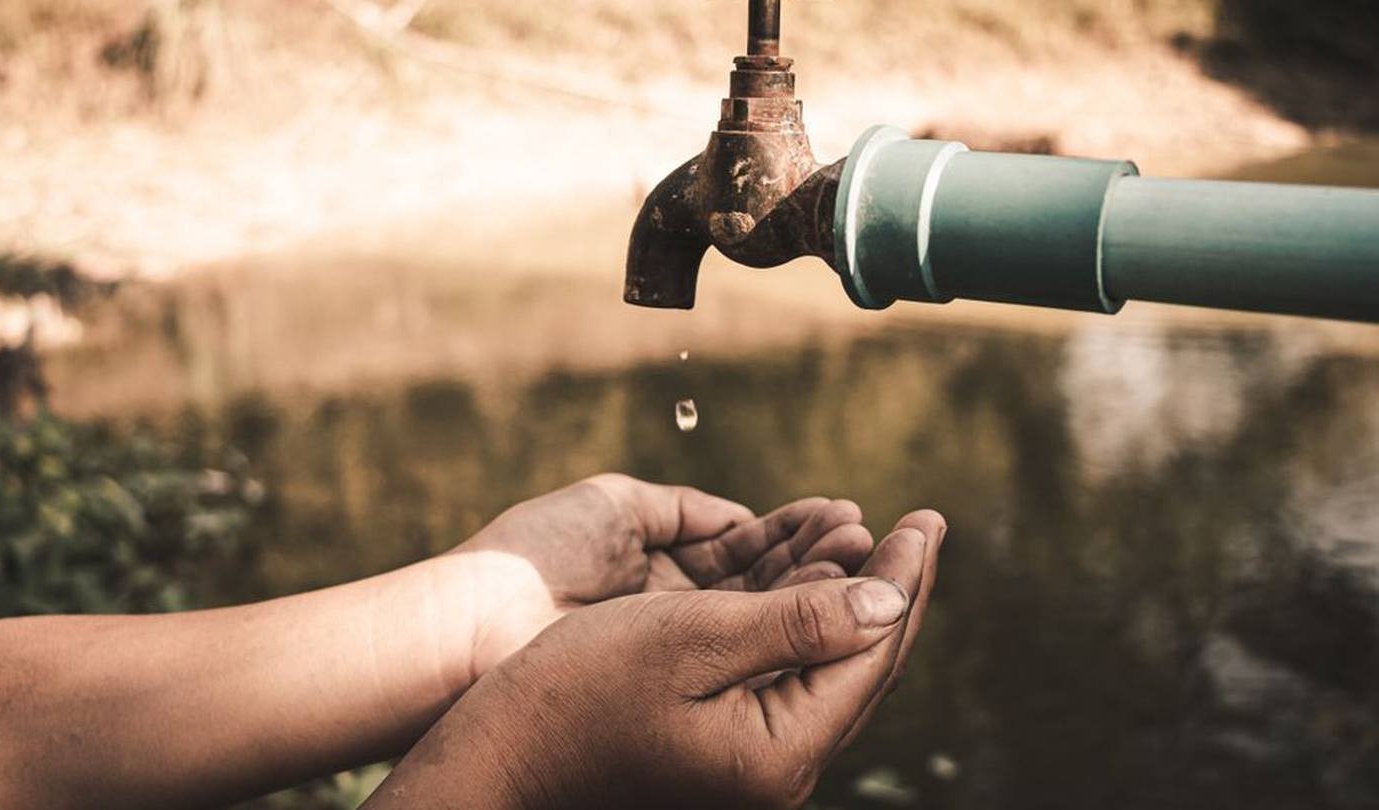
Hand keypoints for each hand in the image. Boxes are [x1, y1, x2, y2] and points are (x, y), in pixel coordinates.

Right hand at [368, 509, 945, 809]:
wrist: (502, 756)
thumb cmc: (580, 690)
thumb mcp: (692, 640)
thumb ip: (798, 621)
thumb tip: (890, 599)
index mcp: (782, 750)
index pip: (873, 651)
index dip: (904, 578)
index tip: (927, 517)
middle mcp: (780, 766)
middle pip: (863, 665)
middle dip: (893, 587)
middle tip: (924, 524)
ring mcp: (753, 761)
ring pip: (829, 667)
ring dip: (854, 599)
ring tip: (874, 538)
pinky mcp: (725, 746)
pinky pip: (791, 674)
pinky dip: (811, 622)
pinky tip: (814, 585)